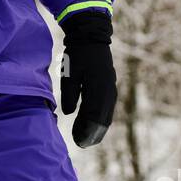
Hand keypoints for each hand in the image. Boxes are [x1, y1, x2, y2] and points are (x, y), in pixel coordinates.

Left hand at [59, 10, 116, 148]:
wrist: (91, 37)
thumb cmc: (78, 55)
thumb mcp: (69, 75)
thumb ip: (69, 95)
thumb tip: (69, 113)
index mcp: (98, 89)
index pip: (93, 117)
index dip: (86, 131)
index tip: (78, 141)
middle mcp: (108, 91)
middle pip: (103, 120)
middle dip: (93, 133)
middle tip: (82, 144)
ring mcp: (111, 89)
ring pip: (106, 115)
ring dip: (97, 128)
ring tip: (87, 137)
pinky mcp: (109, 87)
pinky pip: (107, 108)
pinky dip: (100, 119)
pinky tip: (91, 124)